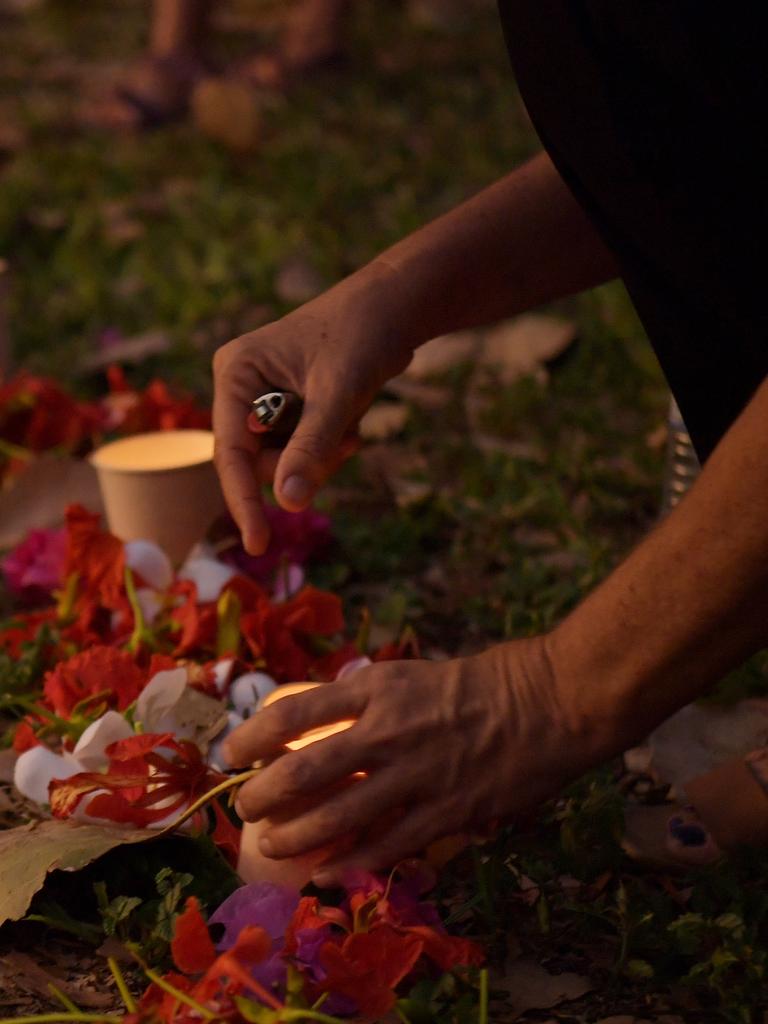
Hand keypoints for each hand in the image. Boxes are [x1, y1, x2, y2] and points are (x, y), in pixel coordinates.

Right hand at [212, 265, 412, 553]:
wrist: (395, 307)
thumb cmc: (363, 335)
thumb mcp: (338, 393)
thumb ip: (312, 446)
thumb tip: (288, 502)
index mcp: (236, 373)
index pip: (230, 452)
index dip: (243, 500)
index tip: (258, 543)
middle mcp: (242, 387)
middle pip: (259, 463)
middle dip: (304, 465)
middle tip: (347, 444)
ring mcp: (264, 399)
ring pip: (286, 461)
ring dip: (323, 456)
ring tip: (353, 425)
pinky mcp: (289, 409)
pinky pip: (304, 451)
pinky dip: (330, 447)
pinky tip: (352, 419)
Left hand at [223, 636, 599, 884]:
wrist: (544, 701)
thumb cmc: (473, 684)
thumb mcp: (408, 675)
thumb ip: (364, 700)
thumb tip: (317, 726)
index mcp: (377, 688)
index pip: (295, 711)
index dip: (253, 735)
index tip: (233, 750)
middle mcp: (389, 730)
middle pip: (306, 770)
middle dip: (264, 794)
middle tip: (245, 807)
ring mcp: (418, 774)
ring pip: (339, 816)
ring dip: (296, 837)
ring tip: (271, 845)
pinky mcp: (447, 811)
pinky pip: (387, 845)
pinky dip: (351, 864)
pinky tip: (326, 875)